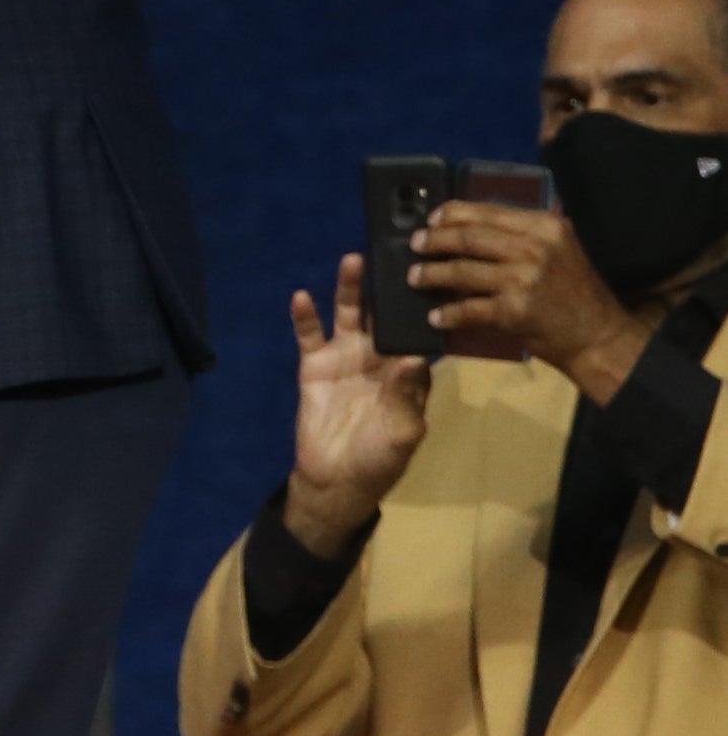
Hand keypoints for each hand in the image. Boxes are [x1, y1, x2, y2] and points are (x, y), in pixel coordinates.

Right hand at [282, 254, 430, 557]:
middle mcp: (379, 359)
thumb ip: (406, 397)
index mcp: (408, 375)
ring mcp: (345, 358)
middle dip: (390, 289)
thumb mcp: (402, 434)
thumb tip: (411, 358)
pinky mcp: (314, 364)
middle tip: (396, 256)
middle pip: (385, 317)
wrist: (334, 479)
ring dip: (351, 289)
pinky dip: (306, 316)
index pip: (419, 337)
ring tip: (354, 260)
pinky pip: (310, 335)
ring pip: (350, 316)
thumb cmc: (379, 460)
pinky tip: (302, 297)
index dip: (425, 312)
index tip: (433, 282)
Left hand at [411, 200, 652, 403]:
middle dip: (434, 241)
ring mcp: (523, 279)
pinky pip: (469, 309)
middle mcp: (534, 248)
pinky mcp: (514, 311)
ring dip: (431, 275)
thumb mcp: (561, 248)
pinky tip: (435, 317)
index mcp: (544, 227)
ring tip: (415, 278)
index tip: (432, 219)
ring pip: (461, 271)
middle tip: (415, 245)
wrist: (600, 337)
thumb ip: (526, 230)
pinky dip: (448, 314)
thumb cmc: (577, 292)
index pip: (487, 211)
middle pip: (468, 238)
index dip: (453, 213)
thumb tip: (478, 218)